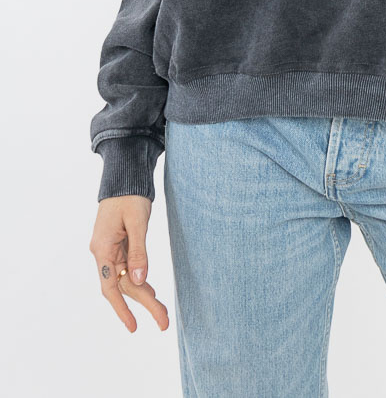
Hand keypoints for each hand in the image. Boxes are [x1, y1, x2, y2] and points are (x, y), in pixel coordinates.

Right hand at [89, 196, 169, 332]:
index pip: (110, 287)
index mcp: (102, 248)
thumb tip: (141, 281)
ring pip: (126, 278)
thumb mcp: (137, 222)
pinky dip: (140, 279)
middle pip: (122, 286)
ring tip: (162, 311)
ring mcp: (110, 249)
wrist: (123, 177)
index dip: (122, 309)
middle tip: (164, 322)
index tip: (134, 327)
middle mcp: (103, 252)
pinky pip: (128, 268)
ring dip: (143, 294)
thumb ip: (139, 252)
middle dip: (143, 304)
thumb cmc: (129, 196)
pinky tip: (150, 289)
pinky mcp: (118, 245)